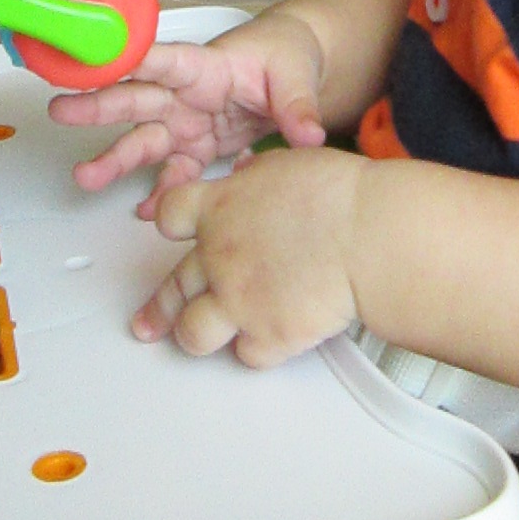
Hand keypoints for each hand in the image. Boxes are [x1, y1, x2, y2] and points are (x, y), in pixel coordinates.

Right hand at [48, 16, 326, 208]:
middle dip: (99, 106)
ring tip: (85, 176)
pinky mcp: (197, 148)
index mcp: (204, 65)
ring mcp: (186, 123)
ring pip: (144, 141)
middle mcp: (185, 94)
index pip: (163, 60)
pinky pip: (173, 174)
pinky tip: (147, 212)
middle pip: (137, 98)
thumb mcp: (295, 74)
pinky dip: (162, 194)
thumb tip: (308, 135)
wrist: (293, 69)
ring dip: (115, 160)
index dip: (131, 61)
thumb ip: (297, 106)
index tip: (99, 62)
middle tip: (62, 111)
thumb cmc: (285, 55)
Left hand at [132, 146, 362, 367]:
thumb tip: (248, 176)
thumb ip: (257, 176)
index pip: (170, 215)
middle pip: (173, 286)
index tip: (172, 233)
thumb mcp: (289, 164)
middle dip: (159, 307)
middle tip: (149, 322)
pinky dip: (257, 349)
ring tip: (197, 339)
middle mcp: (217, 257)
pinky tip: (267, 340)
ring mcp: (237, 301)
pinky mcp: (267, 336)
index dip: (170, 225)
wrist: (369, 235)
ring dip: (196, 335)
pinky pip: (246, 355)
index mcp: (219, 208)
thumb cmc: (341, 195)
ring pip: (192, 333)